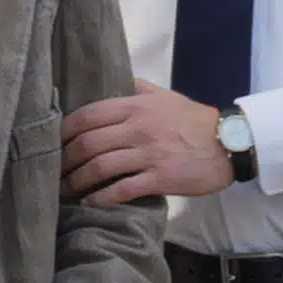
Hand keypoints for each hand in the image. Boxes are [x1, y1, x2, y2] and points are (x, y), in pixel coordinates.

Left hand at [61, 78, 234, 206]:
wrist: (230, 143)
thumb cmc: (195, 120)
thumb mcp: (166, 96)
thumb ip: (138, 87)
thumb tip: (115, 80)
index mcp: (137, 106)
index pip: (89, 115)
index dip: (64, 131)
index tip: (52, 142)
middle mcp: (139, 128)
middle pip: (88, 143)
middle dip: (65, 160)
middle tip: (54, 171)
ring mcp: (149, 154)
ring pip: (100, 168)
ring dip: (77, 181)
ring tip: (65, 190)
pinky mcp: (160, 178)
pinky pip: (122, 189)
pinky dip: (101, 198)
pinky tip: (90, 203)